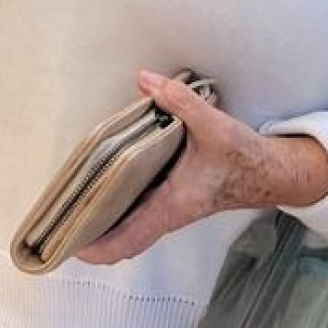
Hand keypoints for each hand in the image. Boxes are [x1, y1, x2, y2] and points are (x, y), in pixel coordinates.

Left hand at [77, 70, 327, 266]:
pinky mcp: (172, 202)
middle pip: (122, 242)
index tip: (69, 247)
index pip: (129, 238)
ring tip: (67, 213)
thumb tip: (145, 80)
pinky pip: (137, 218)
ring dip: (102, 228)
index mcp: (173, 205)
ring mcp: (169, 211)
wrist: (271, 172)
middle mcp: (168, 214)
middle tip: (56, 229)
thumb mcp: (214, 125)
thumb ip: (180, 101)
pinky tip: (98, 194)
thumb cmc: (244, 156)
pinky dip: (116, 215)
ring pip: (129, 231)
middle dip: (90, 240)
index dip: (99, 246)